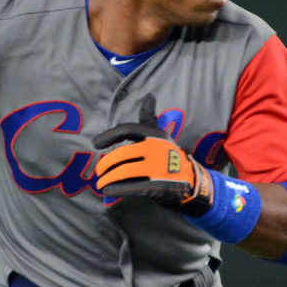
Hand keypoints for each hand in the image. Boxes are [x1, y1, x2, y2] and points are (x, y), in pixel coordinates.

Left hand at [92, 95, 213, 216]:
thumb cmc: (167, 155)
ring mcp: (159, 168)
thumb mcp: (160, 134)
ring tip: (100, 183)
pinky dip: (116, 189)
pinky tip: (107, 190)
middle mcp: (157, 149)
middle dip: (106, 164)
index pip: (127, 129)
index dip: (109, 135)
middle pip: (121, 154)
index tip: (95, 143)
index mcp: (155, 135)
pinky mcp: (159, 186)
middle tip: (99, 171)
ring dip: (108, 178)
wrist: (192, 181)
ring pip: (124, 171)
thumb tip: (149, 95)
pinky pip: (132, 188)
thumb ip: (149, 117)